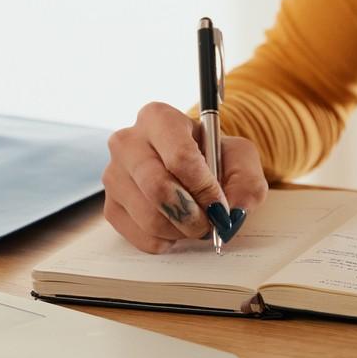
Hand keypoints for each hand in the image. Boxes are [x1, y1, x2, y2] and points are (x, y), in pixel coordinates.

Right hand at [101, 102, 269, 253]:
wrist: (191, 167)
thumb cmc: (213, 157)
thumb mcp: (240, 159)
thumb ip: (246, 183)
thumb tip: (232, 213)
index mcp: (158, 117)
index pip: (179, 157)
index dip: (204, 188)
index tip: (220, 204)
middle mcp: (127, 142)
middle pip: (157, 188)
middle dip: (191, 215)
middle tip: (209, 223)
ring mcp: (113, 175)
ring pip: (148, 217)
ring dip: (181, 230)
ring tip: (195, 222)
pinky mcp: (110, 206)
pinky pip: (138, 236)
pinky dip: (165, 240)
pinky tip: (175, 226)